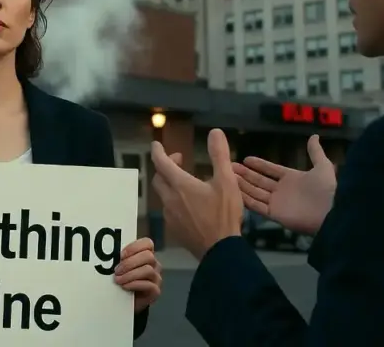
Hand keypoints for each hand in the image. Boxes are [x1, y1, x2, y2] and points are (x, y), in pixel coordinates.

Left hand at [113, 238, 161, 310]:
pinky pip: (148, 285)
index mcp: (146, 255)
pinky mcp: (155, 291)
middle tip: (116, 270)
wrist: (125, 303)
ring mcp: (156, 278)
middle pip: (148, 256)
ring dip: (130, 275)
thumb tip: (109, 253)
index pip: (147, 243)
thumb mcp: (121, 268)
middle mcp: (154, 265)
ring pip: (148, 270)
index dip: (134, 247)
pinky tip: (125, 286)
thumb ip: (120, 260)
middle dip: (129, 263)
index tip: (120, 255)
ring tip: (118, 280)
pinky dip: (134, 284)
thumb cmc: (122, 281)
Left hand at [150, 129, 243, 259]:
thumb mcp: (227, 181)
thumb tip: (215, 132)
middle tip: (179, 162)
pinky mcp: (173, 230)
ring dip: (170, 186)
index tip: (156, 145)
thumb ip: (220, 155)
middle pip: (158, 178)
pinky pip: (169, 211)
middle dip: (165, 167)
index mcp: (180, 185)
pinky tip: (190, 206)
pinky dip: (175, 202)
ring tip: (187, 184)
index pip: (161, 163)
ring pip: (163, 196)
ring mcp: (170, 216)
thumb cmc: (224, 214)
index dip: (158, 151)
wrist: (220, 250)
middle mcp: (170, 199)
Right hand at [232, 134, 335, 235]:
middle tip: (229, 166)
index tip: (246, 159)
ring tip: (228, 176)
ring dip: (242, 184)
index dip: (259, 165)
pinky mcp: (274, 214)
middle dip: (245, 174)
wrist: (331, 212)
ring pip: (255, 192)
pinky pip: (257, 205)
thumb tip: (314, 136)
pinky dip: (246, 199)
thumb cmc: (327, 189)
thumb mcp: (323, 166)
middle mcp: (282, 190)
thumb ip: (316, 152)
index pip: (271, 170)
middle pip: (259, 181)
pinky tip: (234, 191)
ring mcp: (277, 203)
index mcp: (292, 178)